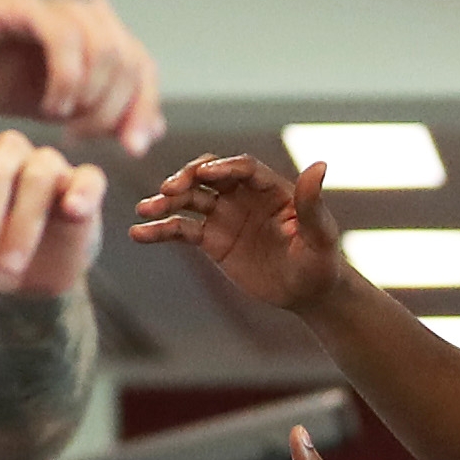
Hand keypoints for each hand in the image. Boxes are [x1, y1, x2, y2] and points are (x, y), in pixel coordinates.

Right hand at [0, 0, 162, 152]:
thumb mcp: (51, 101)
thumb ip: (98, 109)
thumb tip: (151, 131)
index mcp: (94, 17)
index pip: (141, 65)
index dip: (144, 110)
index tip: (130, 149)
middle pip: (131, 60)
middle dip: (115, 112)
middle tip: (82, 139)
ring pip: (107, 51)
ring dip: (91, 100)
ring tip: (61, 123)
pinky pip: (68, 40)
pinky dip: (67, 81)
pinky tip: (50, 107)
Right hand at [135, 151, 343, 311]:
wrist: (307, 293)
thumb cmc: (321, 263)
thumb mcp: (321, 236)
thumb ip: (312, 203)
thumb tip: (320, 165)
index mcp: (271, 188)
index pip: (242, 168)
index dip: (224, 168)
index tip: (205, 173)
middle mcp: (243, 195)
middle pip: (209, 175)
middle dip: (188, 178)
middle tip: (168, 190)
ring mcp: (225, 215)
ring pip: (189, 200)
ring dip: (166, 202)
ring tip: (145, 210)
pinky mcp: (212, 239)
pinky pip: (181, 230)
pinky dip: (160, 231)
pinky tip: (138, 234)